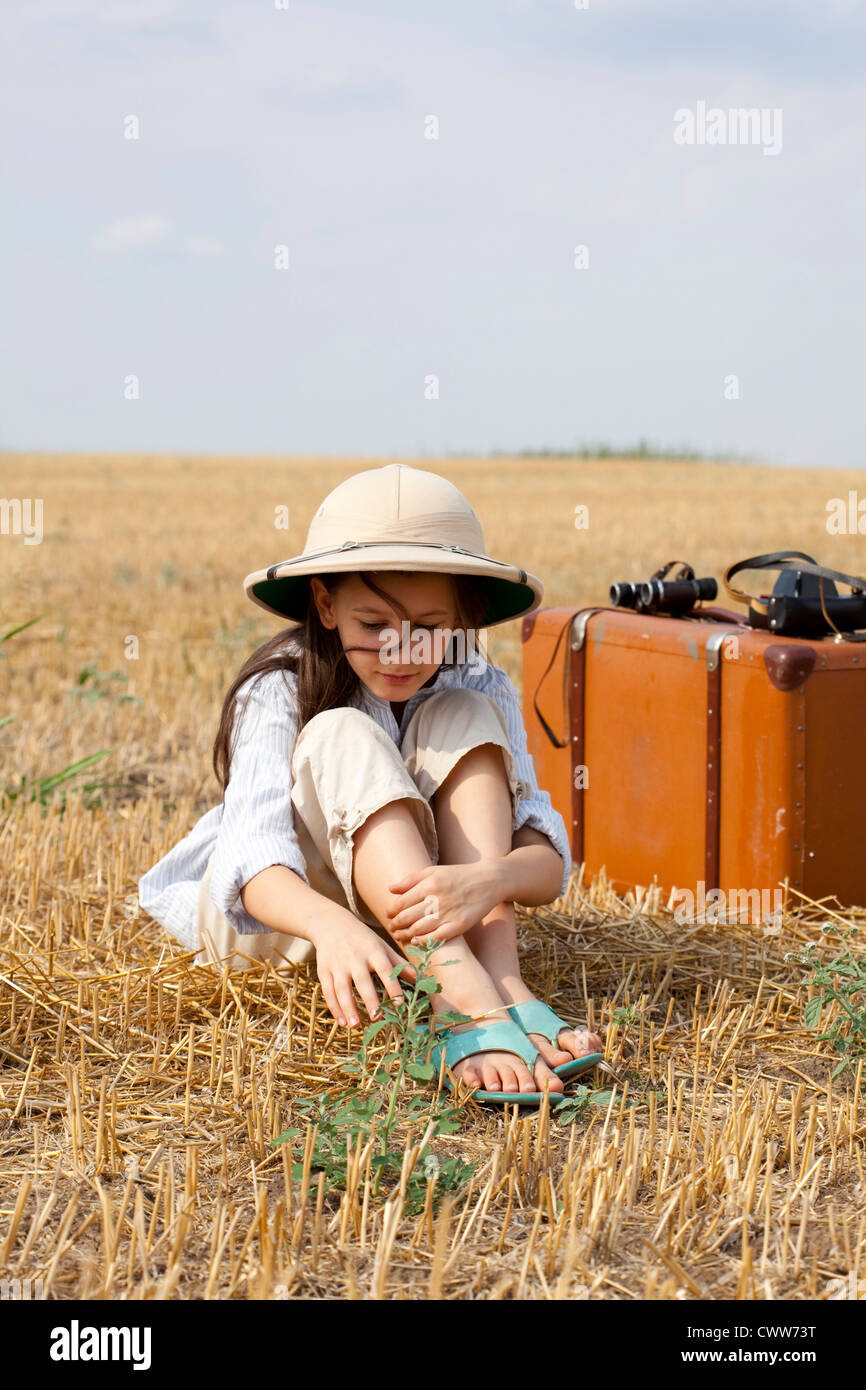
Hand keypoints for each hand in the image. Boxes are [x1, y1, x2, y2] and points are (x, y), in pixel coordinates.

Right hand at [313, 915, 415, 1028]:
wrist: (331, 923)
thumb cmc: (362, 939)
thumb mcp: (381, 946)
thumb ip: (399, 963)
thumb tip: (420, 979)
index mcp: (373, 950)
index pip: (385, 970)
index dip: (393, 986)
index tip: (399, 1004)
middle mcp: (355, 957)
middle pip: (362, 980)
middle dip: (370, 999)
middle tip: (377, 1018)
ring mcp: (338, 964)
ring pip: (342, 988)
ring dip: (348, 1008)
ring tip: (356, 1026)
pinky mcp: (324, 970)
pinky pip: (328, 991)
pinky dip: (334, 1007)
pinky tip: (342, 1021)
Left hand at [385, 861, 505, 944]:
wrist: (490, 880)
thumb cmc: (458, 875)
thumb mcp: (434, 871)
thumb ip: (411, 879)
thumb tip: (390, 889)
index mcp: (429, 884)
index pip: (402, 902)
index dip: (391, 911)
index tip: (388, 914)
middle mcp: (437, 899)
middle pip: (407, 917)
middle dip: (395, 925)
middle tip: (392, 928)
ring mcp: (449, 913)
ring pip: (419, 930)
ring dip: (405, 935)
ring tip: (400, 936)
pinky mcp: (460, 925)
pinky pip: (437, 938)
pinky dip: (424, 942)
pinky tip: (416, 941)